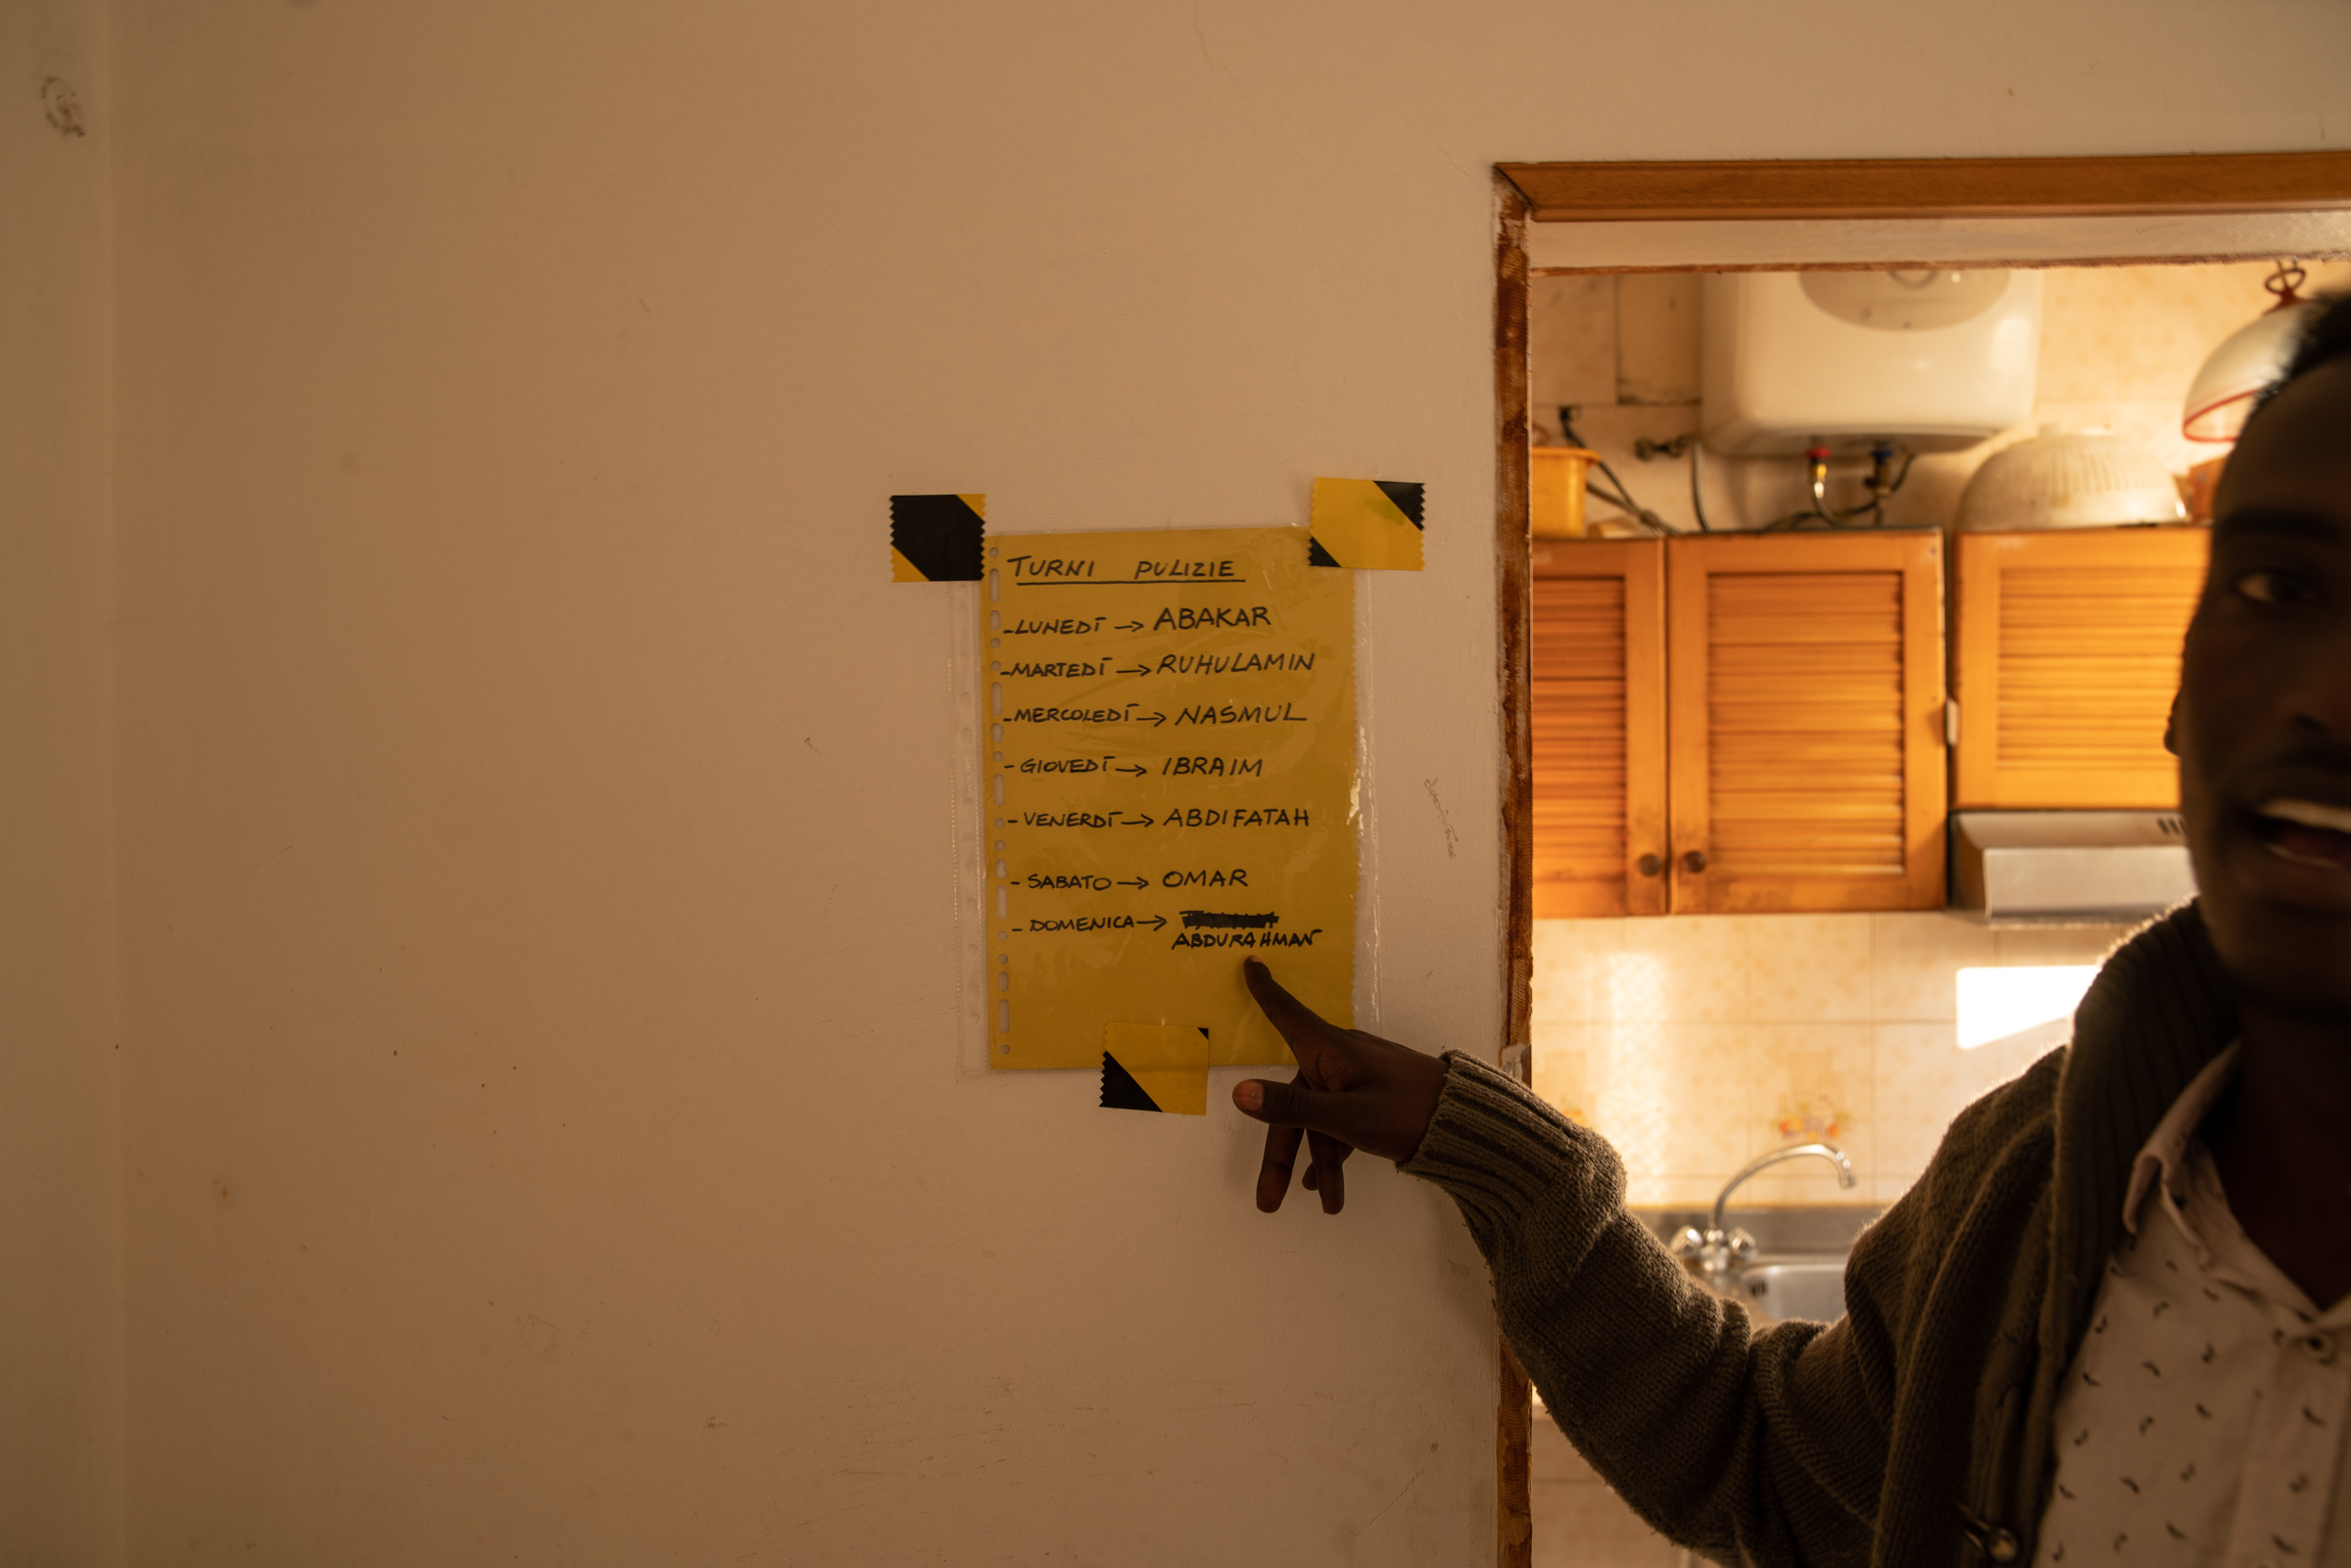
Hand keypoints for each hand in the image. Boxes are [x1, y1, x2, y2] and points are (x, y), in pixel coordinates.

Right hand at [1233, 957, 1449, 1214]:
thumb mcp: (1346, 1117)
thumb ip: (1292, 1107)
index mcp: (1330, 1051)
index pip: (1288, 1015)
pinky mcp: (1376, 1098)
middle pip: (1294, 1099)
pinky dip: (1334, 1153)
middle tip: (1268, 1201)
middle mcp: (1340, 1059)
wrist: (1470, 1126)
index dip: (1265, 992)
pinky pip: (1341, 1123)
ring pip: (1319, 1119)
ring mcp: (1359, 1079)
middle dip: (1281, 1153)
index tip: (1251, 962)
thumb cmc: (1407, 1112)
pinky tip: (1328, 1188)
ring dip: (1317, 1163)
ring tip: (1327, 1204)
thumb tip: (1239, 1093)